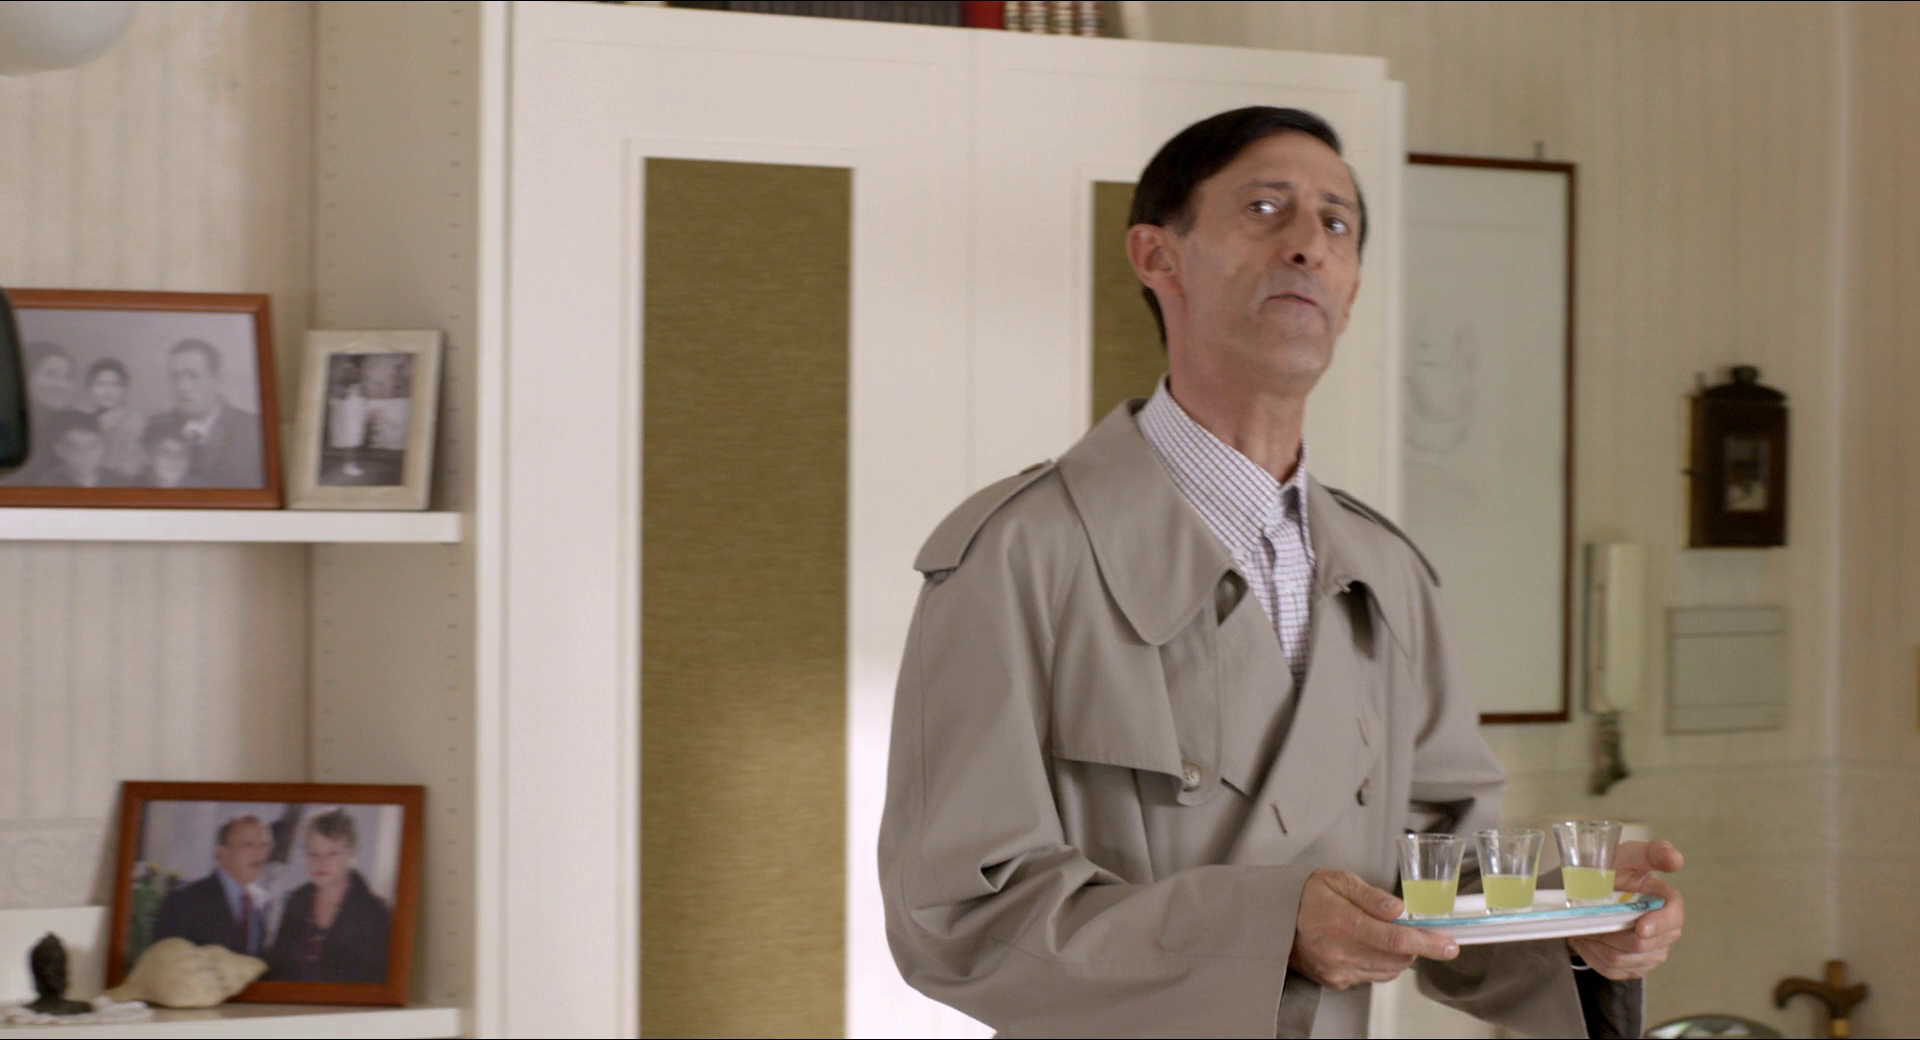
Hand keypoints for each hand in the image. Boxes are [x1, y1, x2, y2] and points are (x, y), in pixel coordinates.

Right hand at [1289, 868, 1458, 990]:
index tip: (1448, 944)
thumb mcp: (1338, 881)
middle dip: (1415, 946)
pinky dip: (1381, 964)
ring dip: (1399, 956)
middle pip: (1398, 959)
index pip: (1396, 940)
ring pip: (1388, 971)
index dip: (1428, 943)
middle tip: (1416, 930)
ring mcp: (1338, 970)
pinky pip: (1372, 977)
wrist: (1273, 919)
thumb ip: (1371, 896)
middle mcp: (1340, 952)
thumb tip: (1399, 910)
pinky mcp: (1336, 981)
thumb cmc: (1305, 896)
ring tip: (1386, 935)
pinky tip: (1370, 947)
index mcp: (1343, 923)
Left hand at [1566, 839, 1684, 979]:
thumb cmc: (1615, 870)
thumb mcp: (1630, 855)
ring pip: (1624, 959)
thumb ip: (1653, 853)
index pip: (1674, 917)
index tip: (1640, 927)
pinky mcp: (1635, 966)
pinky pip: (1613, 970)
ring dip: (1598, 944)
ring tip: (1583, 927)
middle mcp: (1666, 931)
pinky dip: (1593, 956)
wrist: (1592, 888)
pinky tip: (1585, 940)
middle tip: (1588, 919)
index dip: (1659, 924)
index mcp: (1668, 902)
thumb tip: (1675, 858)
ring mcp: (1652, 951)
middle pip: (1643, 945)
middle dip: (1613, 934)